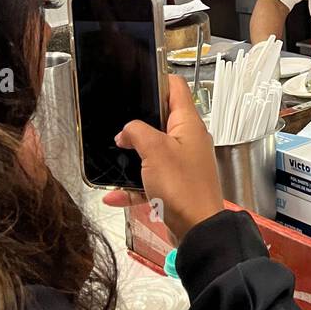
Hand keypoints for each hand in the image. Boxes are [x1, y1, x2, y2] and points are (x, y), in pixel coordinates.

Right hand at [102, 76, 223, 241]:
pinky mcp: (176, 185)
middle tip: (118, 124)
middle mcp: (189, 140)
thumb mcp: (154, 150)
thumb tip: (126, 131)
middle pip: (162, 120)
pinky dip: (133, 186)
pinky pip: (150, 180)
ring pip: (153, 152)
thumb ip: (136, 132)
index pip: (177, 88)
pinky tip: (113, 194)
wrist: (197, 229)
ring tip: (114, 158)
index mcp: (189, 124)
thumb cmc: (182, 187)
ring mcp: (183, 163)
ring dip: (133, 157)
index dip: (158, 80)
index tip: (137, 81)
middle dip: (138, 123)